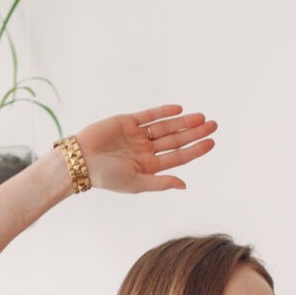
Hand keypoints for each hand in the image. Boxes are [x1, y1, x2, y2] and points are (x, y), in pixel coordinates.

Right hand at [75, 106, 217, 194]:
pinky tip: (178, 109)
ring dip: (183, 122)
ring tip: (201, 117)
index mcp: (150, 166)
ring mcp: (137, 135)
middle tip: (213, 125)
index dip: (196, 149)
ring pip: (166, 127)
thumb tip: (184, 185)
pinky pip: (149, 115)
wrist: (81, 161)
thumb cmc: (106, 177)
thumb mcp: (137, 183)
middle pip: (176, 139)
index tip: (211, 142)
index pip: (179, 156)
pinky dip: (163, 112)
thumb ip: (161, 183)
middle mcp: (146, 150)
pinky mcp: (127, 122)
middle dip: (195, 132)